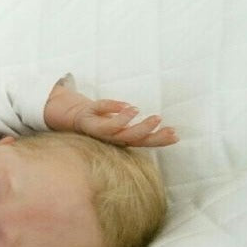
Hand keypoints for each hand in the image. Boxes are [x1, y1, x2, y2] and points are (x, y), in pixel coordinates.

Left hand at [44, 85, 178, 147]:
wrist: (71, 119)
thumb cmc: (101, 123)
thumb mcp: (124, 127)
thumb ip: (143, 129)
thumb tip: (175, 133)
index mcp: (121, 139)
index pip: (142, 142)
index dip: (159, 140)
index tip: (176, 134)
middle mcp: (109, 138)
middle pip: (129, 138)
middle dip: (145, 131)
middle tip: (159, 119)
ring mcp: (97, 129)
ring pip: (113, 129)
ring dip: (127, 120)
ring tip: (139, 110)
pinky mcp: (86, 118)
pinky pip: (99, 111)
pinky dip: (112, 106)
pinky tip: (126, 103)